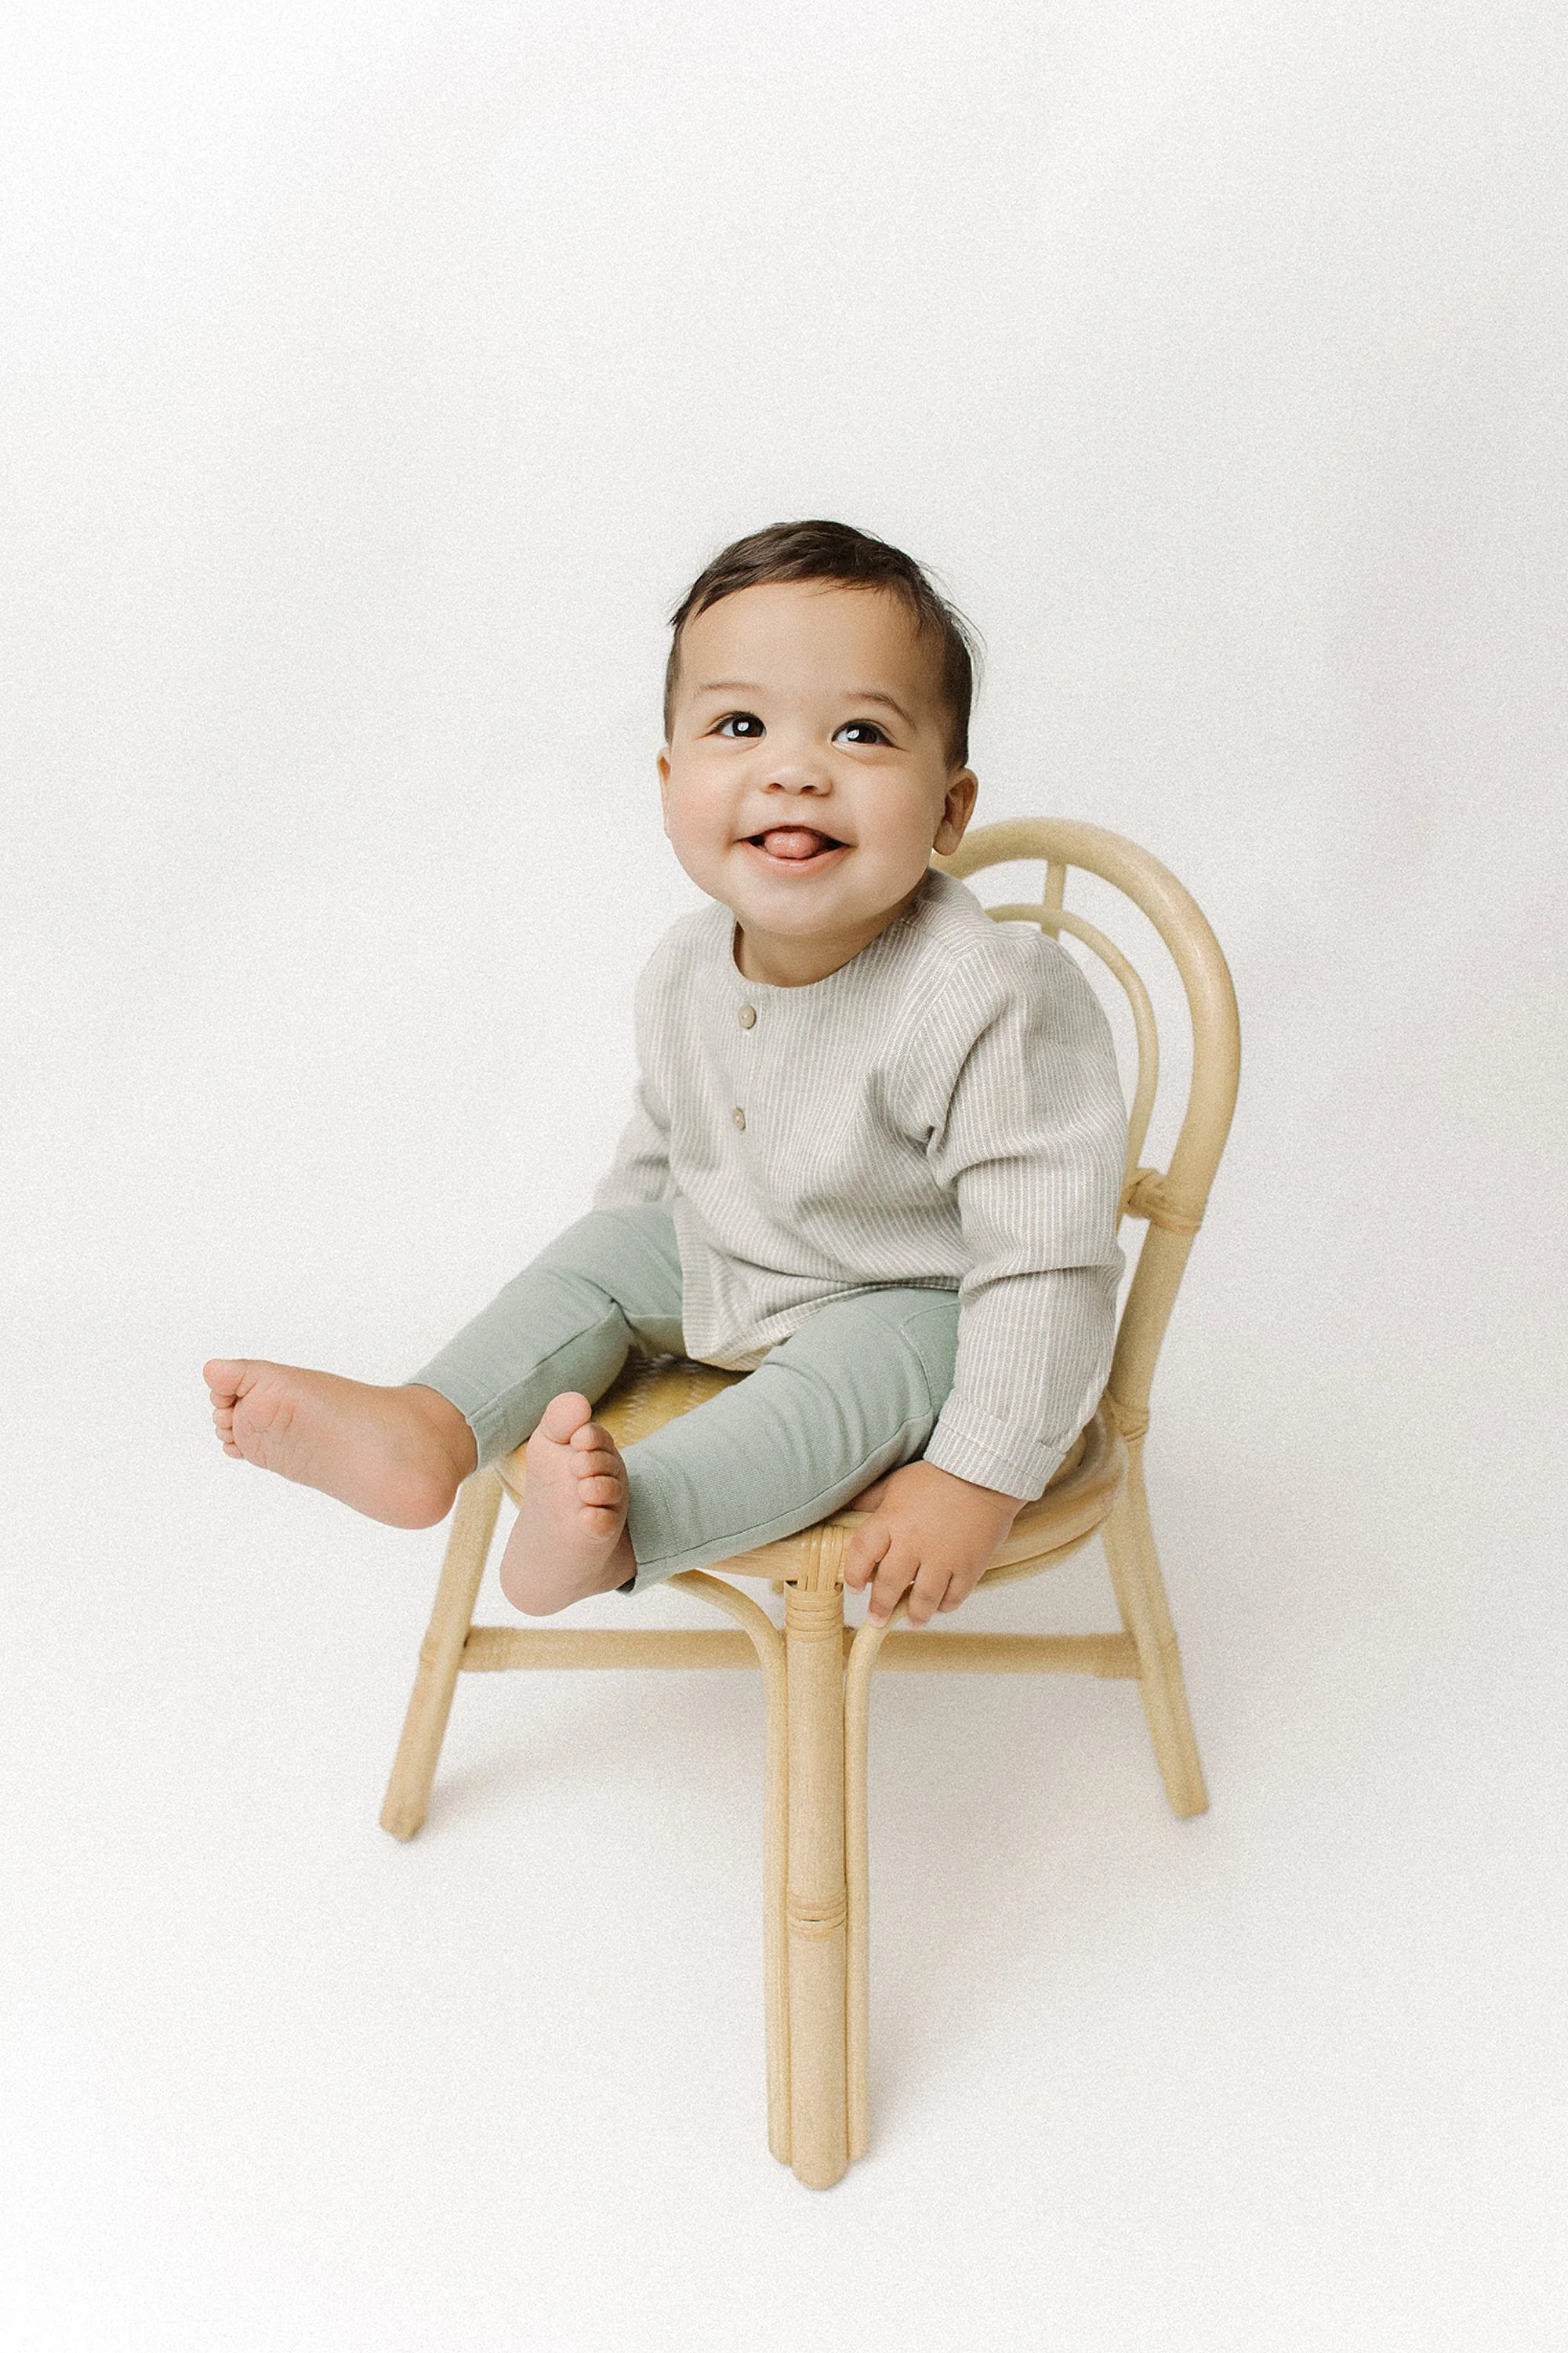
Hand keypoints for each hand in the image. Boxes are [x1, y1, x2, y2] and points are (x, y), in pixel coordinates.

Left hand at [843, 1460, 1020, 1627]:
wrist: (986, 1472)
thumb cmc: (939, 1474)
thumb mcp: (898, 1482)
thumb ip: (873, 1500)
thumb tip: (849, 1511)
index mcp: (891, 1520)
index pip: (861, 1554)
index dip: (853, 1574)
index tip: (855, 1587)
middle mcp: (914, 1543)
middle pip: (890, 1585)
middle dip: (881, 1607)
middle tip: (877, 1618)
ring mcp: (943, 1558)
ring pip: (923, 1599)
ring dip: (915, 1614)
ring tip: (912, 1620)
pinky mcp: (970, 1566)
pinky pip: (954, 1596)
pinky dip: (945, 1605)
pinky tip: (940, 1606)